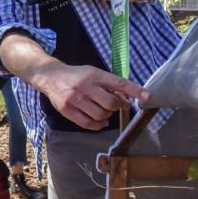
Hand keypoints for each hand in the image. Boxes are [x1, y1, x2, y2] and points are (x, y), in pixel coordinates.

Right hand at [29, 61, 148, 130]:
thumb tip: (126, 99)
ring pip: (100, 115)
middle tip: (117, 105)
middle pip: (110, 103)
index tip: (147, 96)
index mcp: (94, 75)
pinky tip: (100, 121)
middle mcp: (84, 86)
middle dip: (118, 106)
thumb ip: (109, 84)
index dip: (134, 90)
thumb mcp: (93, 73)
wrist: (50, 77)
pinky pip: (88, 124)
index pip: (118, 83)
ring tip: (104, 111)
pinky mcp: (67, 110)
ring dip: (107, 116)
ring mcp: (75, 99)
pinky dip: (99, 125)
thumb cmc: (76, 76)